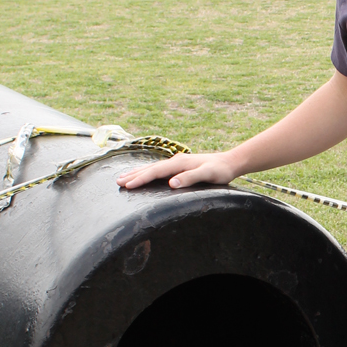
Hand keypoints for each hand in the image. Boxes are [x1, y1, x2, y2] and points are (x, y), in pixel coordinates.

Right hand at [116, 151, 237, 190]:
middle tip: (117, 182)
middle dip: (133, 175)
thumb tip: (171, 183)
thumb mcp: (207, 175)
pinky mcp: (179, 165)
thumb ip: (190, 178)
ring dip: (137, 172)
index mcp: (179, 163)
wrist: (229, 162)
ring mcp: (176, 162)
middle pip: (149, 168)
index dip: (140, 179)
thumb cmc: (219, 171)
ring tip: (123, 178)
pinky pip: (158, 169)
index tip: (127, 185)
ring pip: (152, 168)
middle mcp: (175, 160)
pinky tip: (143, 174)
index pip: (155, 172)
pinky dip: (147, 171)